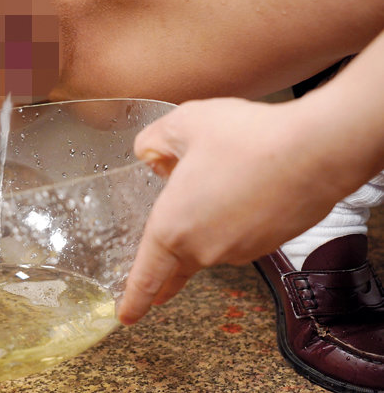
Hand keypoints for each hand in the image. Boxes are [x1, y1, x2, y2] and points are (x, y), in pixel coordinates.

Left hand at [117, 97, 346, 324]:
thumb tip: (150, 155)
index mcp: (173, 227)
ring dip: (206, 229)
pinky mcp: (270, 243)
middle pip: (178, 268)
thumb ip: (154, 142)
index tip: (126, 317)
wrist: (316, 151)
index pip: (147, 275)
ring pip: (211, 246)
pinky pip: (240, 237)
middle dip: (165, 282)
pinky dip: (234, 222)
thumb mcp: (183, 124)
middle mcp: (205, 248)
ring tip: (214, 189)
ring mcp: (241, 250)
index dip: (134, 298)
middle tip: (154, 294)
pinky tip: (242, 192)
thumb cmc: (245, 138)